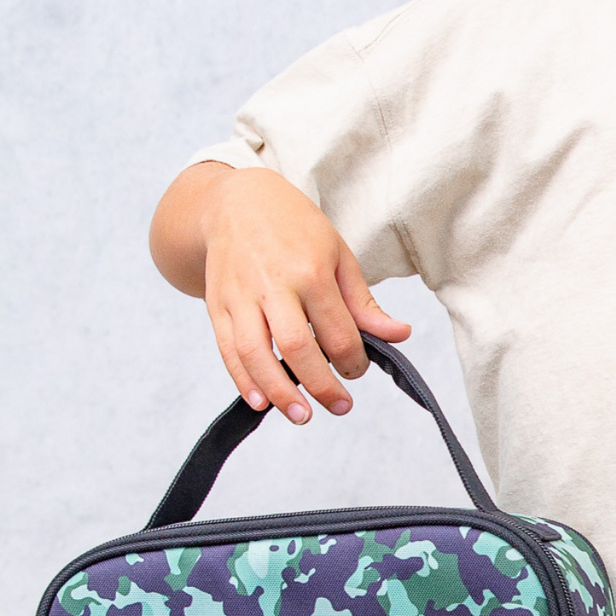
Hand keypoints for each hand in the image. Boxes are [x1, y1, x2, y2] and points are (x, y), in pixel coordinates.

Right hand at [152, 163, 409, 423]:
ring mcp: (240, 296)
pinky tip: (259, 401)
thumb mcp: (338, 254)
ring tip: (300, 415)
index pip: (337, 331)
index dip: (352, 360)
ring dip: (278, 390)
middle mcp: (274, 285)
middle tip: (340, 406)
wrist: (236, 201)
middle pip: (297, 345)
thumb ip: (363, 302)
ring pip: (255, 352)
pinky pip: (227, 349)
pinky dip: (241, 379)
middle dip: (320, 384)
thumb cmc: (294, 228)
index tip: (357, 370)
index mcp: (312, 270)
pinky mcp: (216, 305)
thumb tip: (399, 335)